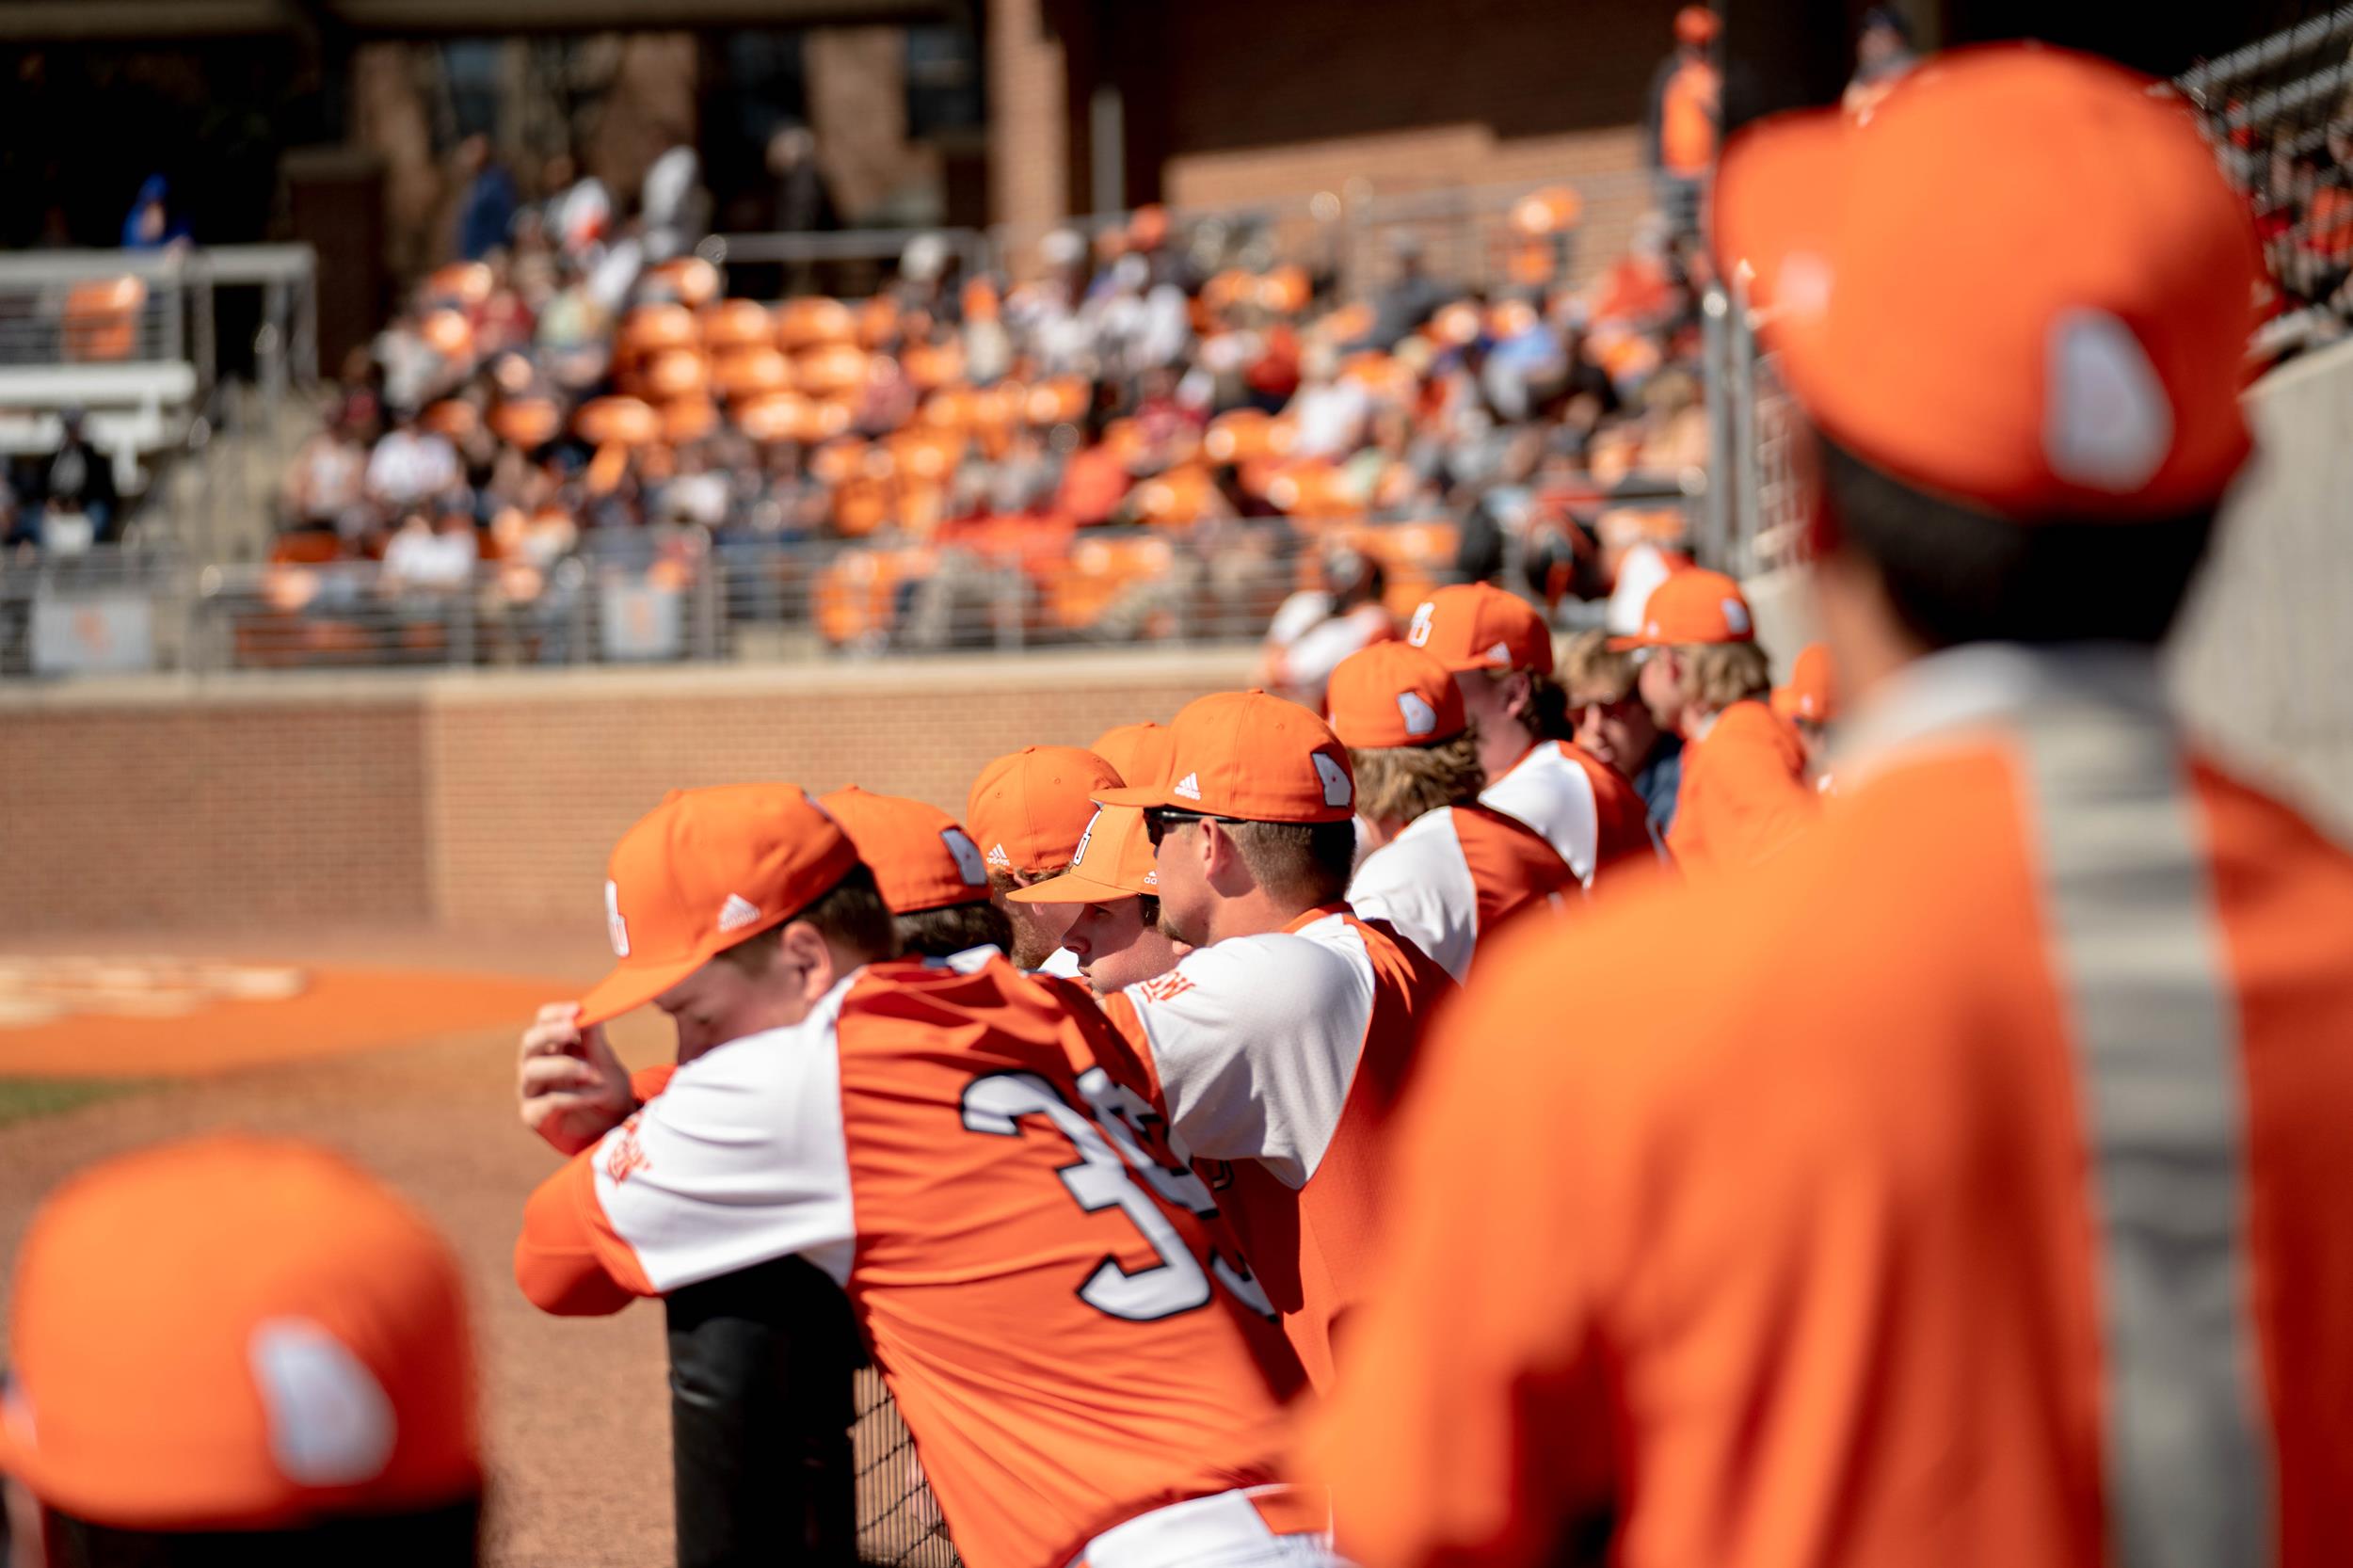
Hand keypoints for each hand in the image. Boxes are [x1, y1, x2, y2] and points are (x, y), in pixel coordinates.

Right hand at [518, 1002, 633, 1155]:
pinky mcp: (533, 1115)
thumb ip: (595, 1041)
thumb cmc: (607, 1092)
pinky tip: (595, 1094)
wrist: (613, 1128)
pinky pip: (546, 1101)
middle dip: (551, 1032)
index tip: (578, 1009)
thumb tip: (592, 1012)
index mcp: (552, 1046)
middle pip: (530, 1041)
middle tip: (574, 1028)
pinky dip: (573, 1096)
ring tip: (592, 1072)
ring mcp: (531, 1090)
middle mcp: (535, 1065)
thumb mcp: (607, 1064)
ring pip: (532, 1069)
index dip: (556, 1013)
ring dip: (564, 1066)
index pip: (542, 1021)